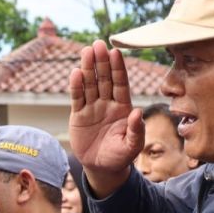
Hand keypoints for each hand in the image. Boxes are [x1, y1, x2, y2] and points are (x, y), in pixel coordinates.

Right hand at [68, 40, 144, 195]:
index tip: (115, 52)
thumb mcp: (132, 147)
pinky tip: (76, 72)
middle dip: (101, 62)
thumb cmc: (120, 157)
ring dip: (88, 68)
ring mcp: (92, 108)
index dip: (118, 68)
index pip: (120, 83)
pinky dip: (76, 86)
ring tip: (86, 51)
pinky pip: (77, 98)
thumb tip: (137, 112)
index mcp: (123, 108)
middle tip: (98, 44)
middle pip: (104, 79)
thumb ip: (136, 130)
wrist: (102, 168)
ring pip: (90, 84)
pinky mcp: (78, 115)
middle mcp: (107, 104)